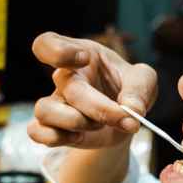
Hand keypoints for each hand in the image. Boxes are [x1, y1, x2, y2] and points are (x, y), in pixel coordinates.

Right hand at [27, 32, 157, 149]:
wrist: (126, 119)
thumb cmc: (130, 89)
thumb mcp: (144, 80)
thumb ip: (139, 89)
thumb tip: (131, 110)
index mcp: (80, 54)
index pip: (47, 43)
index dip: (58, 51)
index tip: (84, 59)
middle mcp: (64, 77)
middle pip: (67, 87)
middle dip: (99, 107)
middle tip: (124, 118)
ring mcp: (55, 103)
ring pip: (44, 110)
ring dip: (77, 122)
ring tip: (98, 124)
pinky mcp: (54, 127)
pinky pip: (37, 132)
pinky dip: (57, 138)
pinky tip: (78, 137)